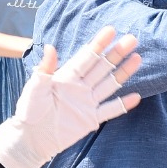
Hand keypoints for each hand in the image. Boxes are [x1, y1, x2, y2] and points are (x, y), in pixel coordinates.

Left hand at [0, 26, 141, 167]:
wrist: (31, 138)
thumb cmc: (29, 110)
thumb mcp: (35, 88)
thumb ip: (45, 69)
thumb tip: (50, 46)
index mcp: (67, 76)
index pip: (86, 57)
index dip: (98, 44)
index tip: (111, 30)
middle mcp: (80, 87)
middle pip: (102, 67)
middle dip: (116, 53)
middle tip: (132, 39)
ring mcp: (87, 103)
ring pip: (109, 84)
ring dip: (123, 72)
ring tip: (137, 58)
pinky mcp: (90, 119)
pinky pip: (109, 110)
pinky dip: (122, 105)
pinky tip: (136, 97)